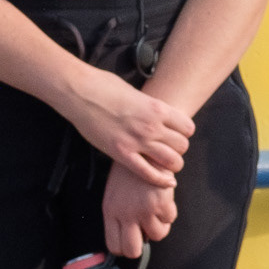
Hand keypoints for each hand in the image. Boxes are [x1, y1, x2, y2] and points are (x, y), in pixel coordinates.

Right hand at [64, 66, 193, 186]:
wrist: (80, 92)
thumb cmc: (104, 87)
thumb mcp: (135, 93)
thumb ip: (148, 106)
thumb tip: (154, 113)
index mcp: (157, 108)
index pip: (188, 128)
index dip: (184, 134)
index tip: (177, 136)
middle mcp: (152, 126)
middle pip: (182, 146)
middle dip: (179, 150)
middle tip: (170, 150)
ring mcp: (137, 141)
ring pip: (172, 161)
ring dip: (173, 165)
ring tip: (166, 164)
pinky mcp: (121, 153)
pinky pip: (148, 173)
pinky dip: (160, 180)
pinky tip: (166, 182)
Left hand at [102, 162, 178, 260]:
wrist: (144, 148)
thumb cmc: (129, 170)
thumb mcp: (115, 193)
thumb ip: (119, 214)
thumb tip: (131, 233)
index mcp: (110, 211)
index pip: (114, 245)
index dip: (124, 247)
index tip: (131, 239)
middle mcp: (125, 214)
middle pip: (132, 251)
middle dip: (141, 245)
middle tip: (145, 232)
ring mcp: (143, 210)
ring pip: (157, 236)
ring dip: (159, 225)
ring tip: (155, 209)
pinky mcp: (161, 203)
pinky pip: (170, 219)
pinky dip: (169, 211)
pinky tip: (163, 197)